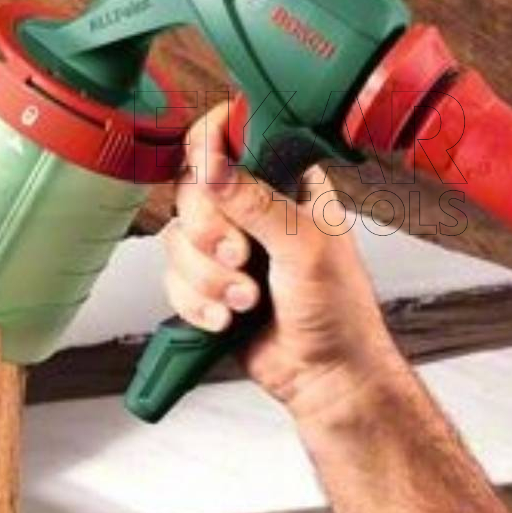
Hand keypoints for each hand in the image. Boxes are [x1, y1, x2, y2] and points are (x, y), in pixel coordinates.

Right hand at [162, 104, 403, 416]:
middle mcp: (252, 205)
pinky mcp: (208, 282)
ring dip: (207, 278)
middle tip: (242, 258)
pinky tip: (227, 319)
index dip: (211, 149)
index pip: (232, 135)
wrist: (326, 376)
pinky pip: (173, 279)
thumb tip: (214, 165)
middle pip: (191, 189)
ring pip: (177, 238)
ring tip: (246, 301)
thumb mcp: (305, 246)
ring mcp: (227, 244)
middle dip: (209, 233)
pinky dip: (196, 303)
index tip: (209, 175)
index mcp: (286, 178)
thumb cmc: (339, 310)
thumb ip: (257, 202)